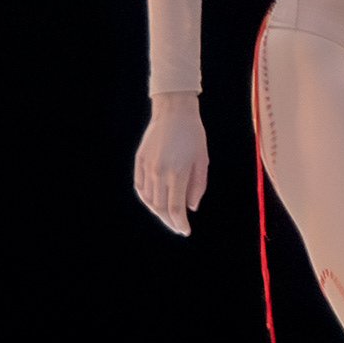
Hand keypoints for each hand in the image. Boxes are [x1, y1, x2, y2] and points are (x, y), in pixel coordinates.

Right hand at [133, 92, 208, 234]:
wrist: (173, 111)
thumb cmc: (193, 135)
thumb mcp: (203, 160)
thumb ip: (198, 186)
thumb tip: (191, 207)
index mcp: (177, 172)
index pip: (176, 208)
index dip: (180, 223)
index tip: (186, 231)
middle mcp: (159, 172)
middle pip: (161, 207)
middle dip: (170, 222)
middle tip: (178, 228)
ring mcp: (147, 167)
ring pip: (149, 200)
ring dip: (159, 212)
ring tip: (169, 217)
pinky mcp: (139, 161)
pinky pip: (140, 188)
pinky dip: (147, 199)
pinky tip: (155, 203)